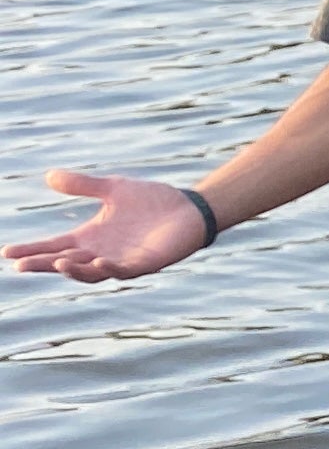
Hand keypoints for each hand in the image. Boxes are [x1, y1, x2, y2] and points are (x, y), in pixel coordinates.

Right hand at [9, 171, 214, 281]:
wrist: (190, 207)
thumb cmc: (152, 201)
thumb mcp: (112, 189)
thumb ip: (83, 185)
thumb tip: (49, 176)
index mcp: (90, 237)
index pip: (54, 246)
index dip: (31, 250)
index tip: (6, 253)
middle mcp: (100, 253)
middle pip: (65, 263)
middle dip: (43, 265)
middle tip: (20, 265)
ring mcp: (121, 261)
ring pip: (91, 272)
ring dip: (74, 270)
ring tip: (57, 262)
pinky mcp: (144, 264)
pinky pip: (123, 271)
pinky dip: (109, 268)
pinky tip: (98, 262)